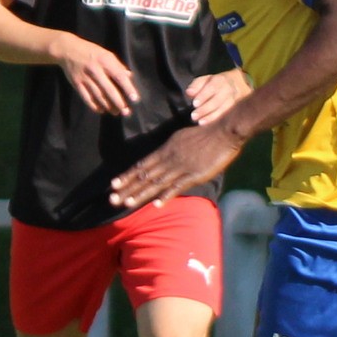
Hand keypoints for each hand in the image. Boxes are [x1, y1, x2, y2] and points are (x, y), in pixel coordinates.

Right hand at [53, 38, 140, 117]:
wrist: (67, 49)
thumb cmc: (91, 51)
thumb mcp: (106, 54)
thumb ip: (118, 65)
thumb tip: (129, 76)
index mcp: (105, 60)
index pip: (119, 76)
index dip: (128, 88)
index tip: (135, 99)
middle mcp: (95, 69)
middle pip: (108, 89)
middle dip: (118, 102)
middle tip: (126, 112)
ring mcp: (84, 78)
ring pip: (98, 96)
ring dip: (108, 106)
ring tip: (116, 112)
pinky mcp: (76, 83)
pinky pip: (86, 98)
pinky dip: (94, 106)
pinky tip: (101, 110)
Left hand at [113, 121, 244, 211]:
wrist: (224, 131)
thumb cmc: (206, 133)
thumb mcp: (182, 138)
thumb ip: (171, 149)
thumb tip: (162, 156)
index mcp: (165, 149)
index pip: (142, 165)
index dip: (127, 176)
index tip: (114, 184)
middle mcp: (169, 159)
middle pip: (145, 175)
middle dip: (128, 188)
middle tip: (112, 199)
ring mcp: (181, 167)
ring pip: (156, 183)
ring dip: (140, 194)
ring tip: (126, 203)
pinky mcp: (194, 175)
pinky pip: (177, 186)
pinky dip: (166, 195)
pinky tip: (156, 205)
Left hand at [186, 70, 251, 123]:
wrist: (241, 84)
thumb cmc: (217, 83)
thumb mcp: (206, 79)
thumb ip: (196, 85)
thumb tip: (189, 93)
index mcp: (220, 80)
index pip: (212, 88)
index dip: (203, 96)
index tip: (194, 104)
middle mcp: (228, 90)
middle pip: (217, 101)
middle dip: (205, 109)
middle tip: (193, 116)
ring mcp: (234, 101)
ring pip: (223, 110)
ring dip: (211, 117)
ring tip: (200, 123)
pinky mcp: (236, 110)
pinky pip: (227, 116)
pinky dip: (217, 121)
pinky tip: (209, 126)